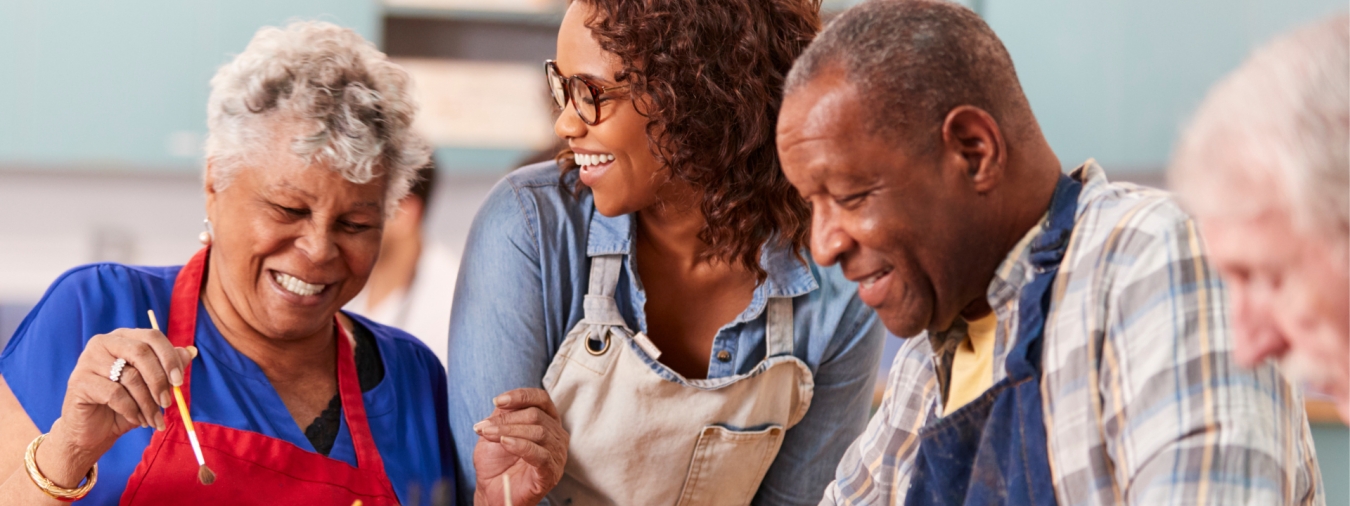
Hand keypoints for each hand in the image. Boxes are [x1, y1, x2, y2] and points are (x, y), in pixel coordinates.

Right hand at [45, 328, 192, 475]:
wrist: (93, 431)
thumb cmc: (124, 405)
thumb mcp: (151, 386)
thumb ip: (168, 367)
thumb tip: (191, 351)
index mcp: (123, 337)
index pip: (152, 337)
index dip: (169, 358)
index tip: (179, 382)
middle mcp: (103, 343)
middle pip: (141, 352)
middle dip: (159, 380)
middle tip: (167, 403)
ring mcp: (88, 361)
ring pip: (130, 377)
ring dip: (147, 402)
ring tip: (153, 419)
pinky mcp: (79, 382)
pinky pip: (115, 394)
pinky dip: (131, 410)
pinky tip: (135, 419)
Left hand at [472, 388, 567, 505]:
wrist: (492, 491)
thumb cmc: (498, 461)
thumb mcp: (497, 431)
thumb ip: (503, 415)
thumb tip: (501, 403)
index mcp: (547, 421)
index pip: (541, 399)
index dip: (520, 396)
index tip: (497, 401)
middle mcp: (556, 435)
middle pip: (536, 415)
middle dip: (506, 419)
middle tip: (484, 427)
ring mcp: (557, 454)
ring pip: (539, 432)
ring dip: (509, 431)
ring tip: (488, 435)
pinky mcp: (551, 472)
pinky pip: (541, 454)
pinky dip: (521, 446)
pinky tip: (505, 444)